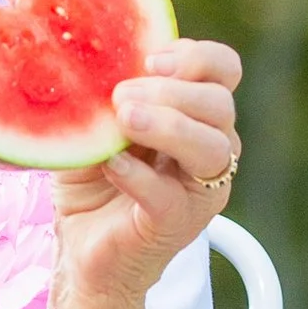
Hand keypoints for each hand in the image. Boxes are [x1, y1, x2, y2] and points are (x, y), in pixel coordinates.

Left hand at [49, 39, 242, 308]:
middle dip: (171, 91)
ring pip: (212, 147)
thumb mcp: (96, 126)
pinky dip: (139, 175)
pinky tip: (111, 165)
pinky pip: (170, 196)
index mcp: (197, 117)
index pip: (224, 71)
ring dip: (167, 126)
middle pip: (219, 104)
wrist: (83, 252)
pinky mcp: (176, 225)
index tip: (150, 60)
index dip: (196, 57)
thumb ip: (105, 94)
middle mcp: (211, 150)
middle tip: (122, 96)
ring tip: (124, 121)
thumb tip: (92, 59)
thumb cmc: (94, 183)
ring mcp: (199, 191)